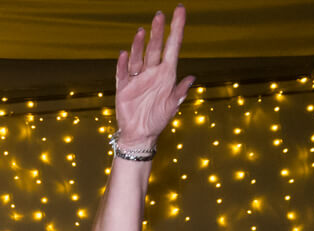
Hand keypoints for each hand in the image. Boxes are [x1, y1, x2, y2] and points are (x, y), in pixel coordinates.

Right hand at [113, 6, 194, 149]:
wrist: (139, 135)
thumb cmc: (157, 121)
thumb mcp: (171, 107)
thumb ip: (179, 93)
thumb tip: (191, 78)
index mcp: (166, 74)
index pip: (173, 46)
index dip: (177, 28)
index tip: (180, 10)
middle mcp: (152, 72)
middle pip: (155, 47)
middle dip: (158, 31)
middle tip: (160, 15)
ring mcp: (137, 78)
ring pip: (138, 56)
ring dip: (139, 45)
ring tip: (142, 31)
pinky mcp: (124, 87)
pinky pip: (123, 72)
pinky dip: (123, 64)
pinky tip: (124, 54)